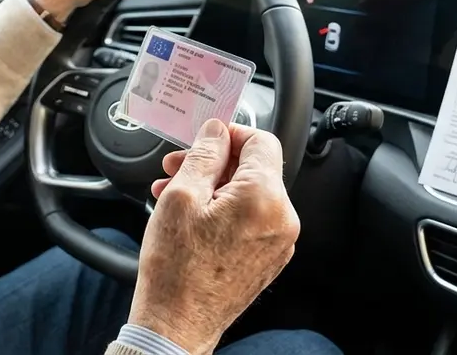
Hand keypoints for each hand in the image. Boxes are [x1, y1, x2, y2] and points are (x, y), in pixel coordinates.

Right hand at [128, 119, 299, 354]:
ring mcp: (278, 243)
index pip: (262, 141)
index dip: (229, 133)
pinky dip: (223, 209)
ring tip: (174, 193)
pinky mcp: (267, 259)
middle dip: (214, 162)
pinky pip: (250, 219)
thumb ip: (203, 155)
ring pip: (249, 194)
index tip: (204, 138)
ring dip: (214, 186)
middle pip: (255, 169)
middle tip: (176, 167)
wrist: (177, 325)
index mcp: (265, 199)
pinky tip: (190, 216)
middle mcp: (281, 221)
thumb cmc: (176, 270)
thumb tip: (216, 132)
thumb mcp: (181, 197)